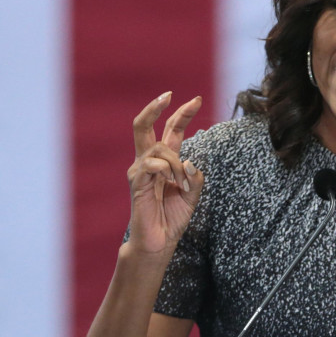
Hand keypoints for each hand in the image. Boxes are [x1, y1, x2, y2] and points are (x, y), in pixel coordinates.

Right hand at [125, 92, 203, 255]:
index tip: (197, 99)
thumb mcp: (193, 194)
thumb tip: (189, 161)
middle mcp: (149, 161)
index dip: (183, 113)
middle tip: (169, 95)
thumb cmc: (173, 217)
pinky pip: (152, 164)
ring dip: (176, 163)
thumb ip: (195, 176)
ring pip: (159, 147)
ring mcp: (140, 170)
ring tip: (183, 185)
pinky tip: (175, 185)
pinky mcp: (137, 182)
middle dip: (155, 107)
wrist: (159, 241)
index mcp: (164, 160)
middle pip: (144, 125)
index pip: (171, 130)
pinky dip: (168, 170)